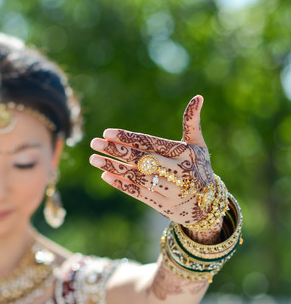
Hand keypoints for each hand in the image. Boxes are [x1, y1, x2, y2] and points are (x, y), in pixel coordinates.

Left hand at [89, 95, 213, 225]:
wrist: (209, 205)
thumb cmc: (199, 168)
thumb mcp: (199, 146)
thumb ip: (192, 123)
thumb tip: (198, 96)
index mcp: (187, 154)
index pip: (152, 143)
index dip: (129, 138)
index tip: (107, 132)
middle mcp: (180, 172)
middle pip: (142, 160)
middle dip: (116, 151)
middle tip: (94, 142)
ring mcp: (172, 191)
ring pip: (137, 177)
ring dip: (113, 167)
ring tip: (93, 159)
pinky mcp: (164, 206)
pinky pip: (139, 194)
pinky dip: (121, 185)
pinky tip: (104, 175)